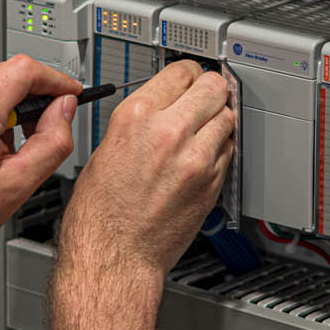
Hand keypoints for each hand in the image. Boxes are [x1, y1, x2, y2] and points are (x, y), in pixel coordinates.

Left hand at [0, 55, 81, 290]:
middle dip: (32, 94)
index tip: (68, 92)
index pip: (24, 70)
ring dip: (5, 103)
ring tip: (3, 146)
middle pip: (5, 71)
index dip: (54, 79)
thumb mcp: (17, 187)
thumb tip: (64, 110)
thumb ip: (52, 143)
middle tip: (42, 127)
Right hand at [59, 60, 234, 281]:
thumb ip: (138, 123)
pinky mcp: (211, 183)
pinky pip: (229, 150)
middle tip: (206, 96)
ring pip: (228, 117)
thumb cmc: (99, 215)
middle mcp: (168, 132)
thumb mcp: (105, 151)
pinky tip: (204, 156)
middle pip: (212, 86)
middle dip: (210, 89)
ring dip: (219, 119)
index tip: (189, 78)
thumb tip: (159, 109)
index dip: (187, 74)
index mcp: (135, 117)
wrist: (114, 257)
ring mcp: (195, 158)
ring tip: (205, 129)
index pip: (180, 71)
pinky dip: (221, 149)